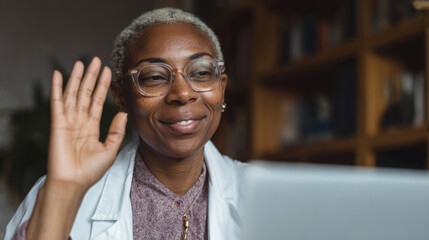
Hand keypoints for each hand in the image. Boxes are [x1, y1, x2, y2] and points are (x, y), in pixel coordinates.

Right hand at [47, 57, 126, 189]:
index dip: (103, 86)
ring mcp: (68, 120)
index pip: (98, 101)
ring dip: (76, 77)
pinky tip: (59, 74)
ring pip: (73, 93)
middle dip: (91, 77)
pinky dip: (58, 87)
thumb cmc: (90, 171)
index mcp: (91, 127)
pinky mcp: (57, 123)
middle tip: (96, 60)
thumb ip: (116, 131)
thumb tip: (123, 113)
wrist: (73, 183)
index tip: (108, 72)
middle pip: (86, 93)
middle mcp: (80, 121)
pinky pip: (57, 101)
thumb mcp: (110, 150)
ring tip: (81, 62)